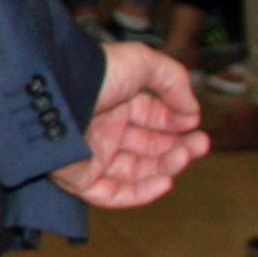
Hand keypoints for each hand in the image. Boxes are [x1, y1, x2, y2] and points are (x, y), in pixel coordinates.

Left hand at [51, 42, 208, 208]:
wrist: (56, 94)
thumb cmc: (97, 74)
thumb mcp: (142, 62)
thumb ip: (173, 80)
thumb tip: (192, 110)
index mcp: (115, 101)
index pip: (152, 118)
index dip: (176, 122)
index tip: (194, 122)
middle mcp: (104, 129)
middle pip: (149, 147)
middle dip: (178, 146)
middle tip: (201, 144)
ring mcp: (92, 156)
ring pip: (137, 172)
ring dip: (167, 167)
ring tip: (186, 156)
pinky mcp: (80, 180)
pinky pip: (115, 193)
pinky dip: (142, 192)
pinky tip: (167, 182)